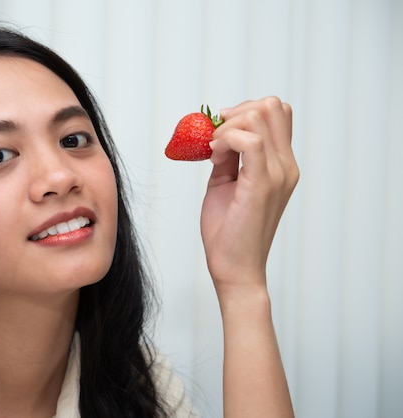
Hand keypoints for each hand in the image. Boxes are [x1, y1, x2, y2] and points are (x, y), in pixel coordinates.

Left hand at [200, 97, 298, 292]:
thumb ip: (228, 158)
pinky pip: (250, 141)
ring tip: (213, 151)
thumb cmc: (229, 232)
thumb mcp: (226, 184)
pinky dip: (226, 139)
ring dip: (228, 126)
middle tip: (215, 138)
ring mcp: (278, 174)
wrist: (234, 269)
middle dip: (236, 112)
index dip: (245, 112)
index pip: (277, 114)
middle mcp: (286, 166)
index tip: (220, 132)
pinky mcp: (262, 184)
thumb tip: (217, 136)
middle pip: (272, 106)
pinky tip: (214, 156)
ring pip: (261, 116)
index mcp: (282, 165)